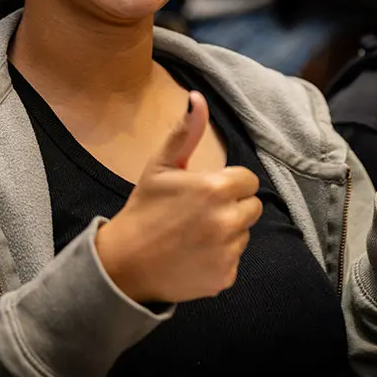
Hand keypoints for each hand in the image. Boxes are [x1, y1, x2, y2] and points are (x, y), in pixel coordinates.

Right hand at [95, 92, 262, 304]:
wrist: (123, 264)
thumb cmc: (144, 209)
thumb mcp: (160, 165)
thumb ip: (186, 132)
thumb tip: (197, 98)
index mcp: (215, 189)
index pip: (248, 180)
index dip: (229, 183)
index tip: (207, 190)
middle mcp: (227, 221)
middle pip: (252, 207)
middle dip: (233, 206)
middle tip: (201, 212)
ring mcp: (227, 252)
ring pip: (244, 234)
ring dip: (228, 233)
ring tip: (195, 234)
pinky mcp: (224, 278)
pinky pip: (234, 261)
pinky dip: (219, 259)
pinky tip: (195, 256)